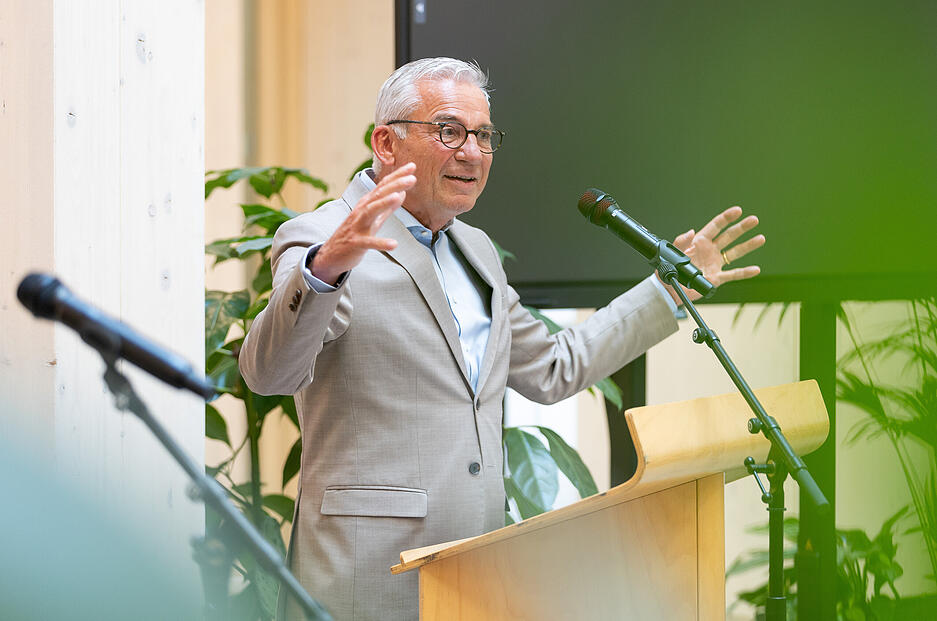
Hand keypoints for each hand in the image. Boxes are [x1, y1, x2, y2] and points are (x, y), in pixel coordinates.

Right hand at [311, 163, 416, 284]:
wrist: (331, 255)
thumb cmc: (353, 235)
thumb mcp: (372, 219)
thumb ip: (387, 208)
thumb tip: (401, 194)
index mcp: (367, 204)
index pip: (383, 186)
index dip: (397, 176)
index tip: (412, 166)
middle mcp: (361, 211)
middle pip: (378, 194)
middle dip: (395, 185)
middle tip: (412, 178)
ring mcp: (357, 226)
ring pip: (370, 211)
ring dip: (384, 203)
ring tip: (398, 196)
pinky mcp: (355, 243)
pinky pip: (368, 242)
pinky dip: (380, 243)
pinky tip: (394, 244)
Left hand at [662, 206, 764, 303]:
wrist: (668, 291)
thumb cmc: (667, 271)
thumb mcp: (671, 254)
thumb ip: (680, 242)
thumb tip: (689, 232)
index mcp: (699, 242)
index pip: (715, 226)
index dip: (726, 217)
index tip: (737, 210)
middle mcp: (709, 250)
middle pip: (729, 236)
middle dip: (742, 227)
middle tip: (754, 220)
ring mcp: (714, 263)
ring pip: (734, 253)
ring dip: (748, 246)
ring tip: (760, 238)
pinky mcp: (716, 278)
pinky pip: (733, 274)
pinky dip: (744, 272)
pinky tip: (755, 269)